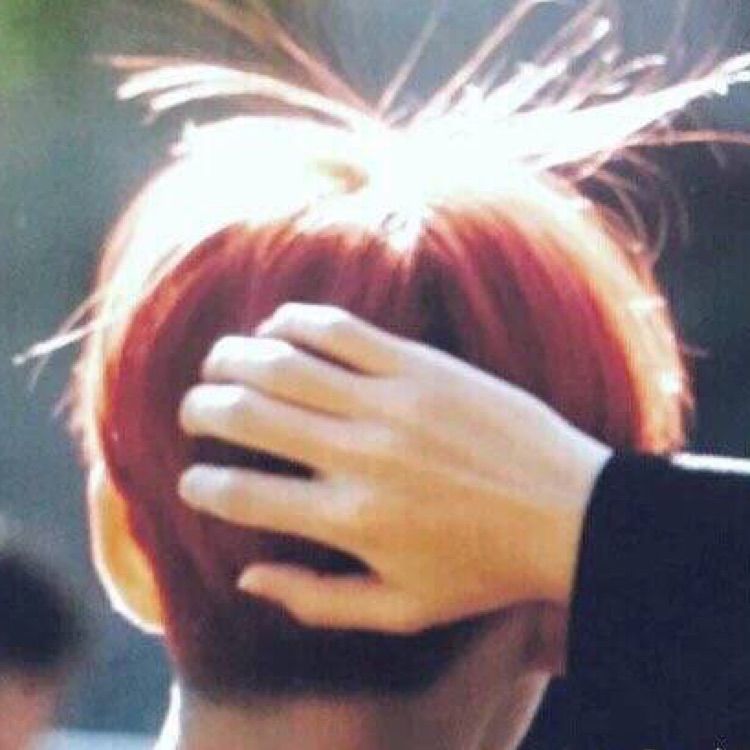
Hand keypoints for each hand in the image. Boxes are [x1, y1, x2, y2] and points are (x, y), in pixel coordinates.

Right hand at [178, 303, 611, 632]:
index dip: (201, 484)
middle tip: (195, 412)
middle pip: (248, 414)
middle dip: (202, 409)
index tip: (194, 478)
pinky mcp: (422, 364)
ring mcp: (392, 401)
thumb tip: (248, 578)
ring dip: (234, 358)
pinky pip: (341, 329)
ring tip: (219, 364)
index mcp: (350, 520)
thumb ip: (316, 603)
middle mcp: (360, 454)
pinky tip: (279, 329)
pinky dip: (296, 321)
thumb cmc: (484, 569)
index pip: (242, 495)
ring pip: (283, 363)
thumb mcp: (401, 610)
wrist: (571, 513)